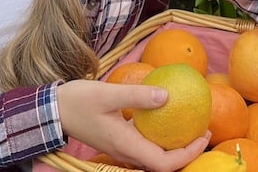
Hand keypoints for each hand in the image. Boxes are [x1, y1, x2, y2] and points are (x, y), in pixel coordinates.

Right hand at [57, 79, 208, 171]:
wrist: (53, 109)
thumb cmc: (78, 101)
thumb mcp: (108, 93)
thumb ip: (137, 95)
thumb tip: (167, 96)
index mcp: (126, 145)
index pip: (164, 163)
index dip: (187, 154)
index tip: (203, 135)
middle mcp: (125, 152)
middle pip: (162, 164)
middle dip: (186, 151)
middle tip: (203, 129)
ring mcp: (121, 147)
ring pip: (154, 155)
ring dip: (174, 145)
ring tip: (189, 123)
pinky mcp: (118, 140)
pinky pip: (145, 144)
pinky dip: (160, 136)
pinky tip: (165, 116)